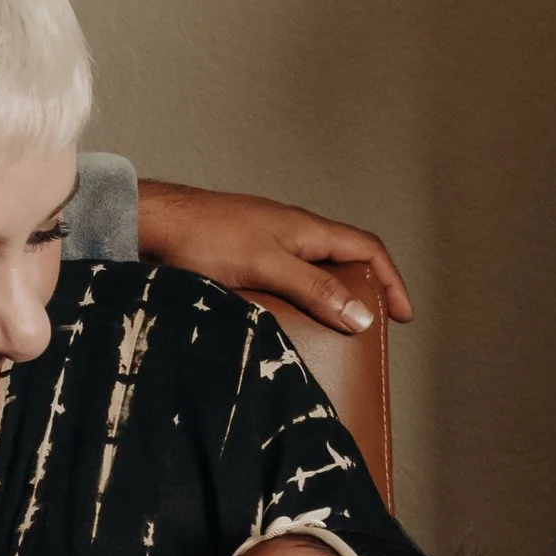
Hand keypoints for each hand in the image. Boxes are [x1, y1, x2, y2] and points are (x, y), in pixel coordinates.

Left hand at [136, 181, 413, 331]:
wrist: (151, 222)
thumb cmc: (203, 236)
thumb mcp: (266, 266)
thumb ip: (313, 288)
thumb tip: (360, 315)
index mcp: (307, 229)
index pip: (367, 249)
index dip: (391, 281)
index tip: (404, 316)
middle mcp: (292, 232)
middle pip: (344, 259)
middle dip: (365, 290)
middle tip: (369, 328)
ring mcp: (266, 242)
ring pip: (313, 270)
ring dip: (329, 297)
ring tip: (331, 333)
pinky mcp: (242, 255)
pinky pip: (285, 277)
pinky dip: (297, 299)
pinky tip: (284, 321)